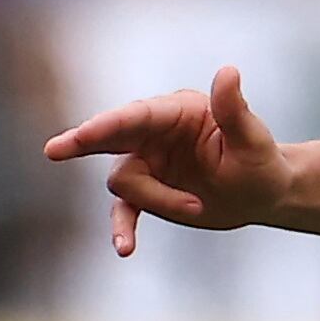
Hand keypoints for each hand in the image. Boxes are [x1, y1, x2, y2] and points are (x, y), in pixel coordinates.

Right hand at [44, 67, 295, 255]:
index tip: (83, 134)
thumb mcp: (253, 139)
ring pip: (125, 181)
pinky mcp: (148, 193)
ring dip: (158, 200)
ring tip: (198, 207)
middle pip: (109, 135)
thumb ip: (234, 109)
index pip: (137, 115)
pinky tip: (125, 249)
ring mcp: (147, 163)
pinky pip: (125, 209)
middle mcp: (155, 133)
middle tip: (54, 150)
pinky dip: (123, 227)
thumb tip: (228, 71)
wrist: (264, 195)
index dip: (108, 124)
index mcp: (178, 112)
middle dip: (83, 142)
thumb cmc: (262, 162)